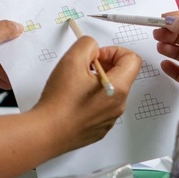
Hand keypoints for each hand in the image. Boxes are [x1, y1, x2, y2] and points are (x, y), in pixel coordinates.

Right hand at [32, 36, 140, 152]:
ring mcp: (109, 119)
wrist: (46, 132)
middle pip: (122, 75)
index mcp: (118, 88)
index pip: (132, 59)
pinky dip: (91, 98)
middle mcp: (118, 105)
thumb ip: (87, 44)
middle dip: (104, 65)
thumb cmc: (59, 102)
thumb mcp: (72, 59)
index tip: (97, 56)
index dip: (114, 51)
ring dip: (97, 81)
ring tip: (76, 83)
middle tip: (84, 67)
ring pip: (111, 91)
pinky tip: (74, 99)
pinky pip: (102, 106)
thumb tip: (93, 47)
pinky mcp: (98, 128)